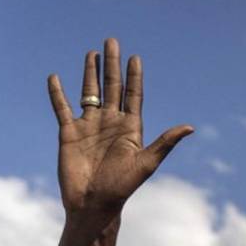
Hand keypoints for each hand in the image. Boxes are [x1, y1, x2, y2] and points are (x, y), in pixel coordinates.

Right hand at [47, 38, 192, 215]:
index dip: (134, 77)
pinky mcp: (68, 133)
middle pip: (112, 87)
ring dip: (90, 73)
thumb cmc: (122, 187)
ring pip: (89, 93)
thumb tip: (190, 127)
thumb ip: (165, 142)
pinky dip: (57, 93)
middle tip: (112, 41)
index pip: (133, 95)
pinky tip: (55, 77)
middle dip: (112, 65)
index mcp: (130, 128)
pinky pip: (61, 108)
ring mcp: (89, 126)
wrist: (93, 204)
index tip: (135, 57)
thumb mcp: (147, 163)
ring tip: (92, 53)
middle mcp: (110, 123)